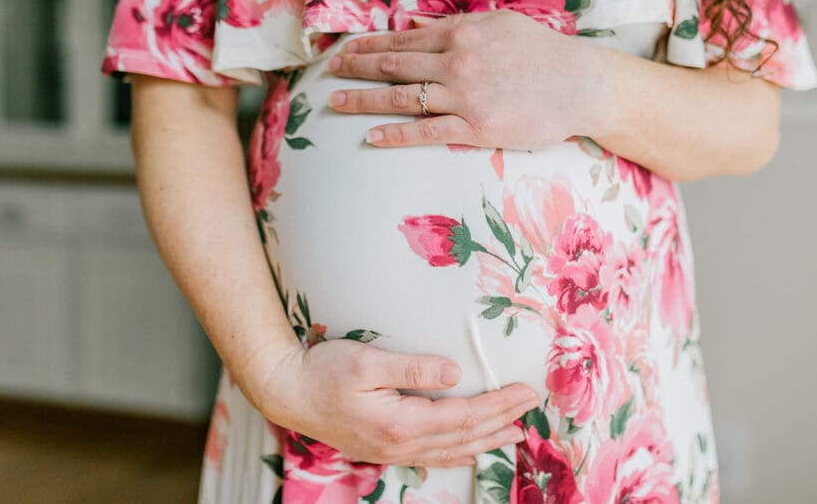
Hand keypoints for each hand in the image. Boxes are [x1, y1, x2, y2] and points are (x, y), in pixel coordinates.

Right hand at [255, 338, 540, 467]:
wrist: (285, 392)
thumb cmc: (324, 371)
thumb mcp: (368, 360)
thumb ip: (414, 368)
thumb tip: (455, 372)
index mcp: (400, 422)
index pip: (464, 416)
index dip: (498, 405)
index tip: (525, 392)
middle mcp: (399, 444)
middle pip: (463, 437)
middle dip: (501, 422)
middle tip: (530, 408)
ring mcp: (390, 451)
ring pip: (449, 450)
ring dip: (484, 442)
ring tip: (512, 434)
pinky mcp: (381, 449)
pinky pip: (430, 456)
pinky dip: (456, 454)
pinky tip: (468, 454)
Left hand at [325, 10, 611, 149]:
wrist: (581, 84)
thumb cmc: (543, 52)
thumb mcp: (499, 24)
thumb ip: (454, 24)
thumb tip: (415, 24)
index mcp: (461, 32)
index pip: (403, 39)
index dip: (370, 45)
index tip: (346, 50)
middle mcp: (456, 61)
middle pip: (394, 65)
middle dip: (357, 68)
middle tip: (330, 73)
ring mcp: (464, 96)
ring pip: (402, 97)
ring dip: (363, 100)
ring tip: (336, 103)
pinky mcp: (476, 127)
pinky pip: (426, 131)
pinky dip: (395, 133)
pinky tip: (372, 136)